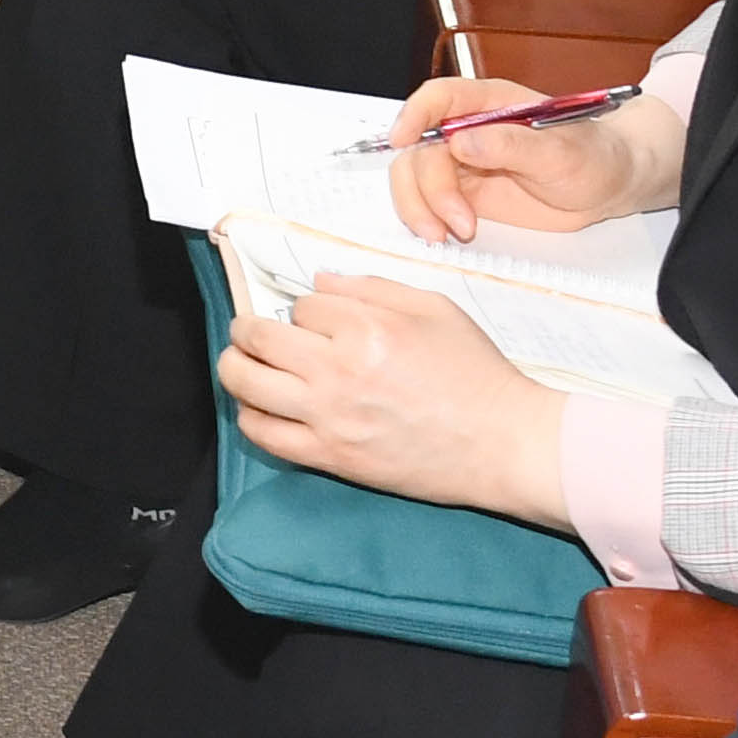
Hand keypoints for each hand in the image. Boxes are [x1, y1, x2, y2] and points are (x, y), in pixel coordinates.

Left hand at [225, 269, 571, 522]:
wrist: (501, 444)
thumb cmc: (476, 375)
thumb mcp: (434, 309)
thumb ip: (372, 288)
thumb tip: (320, 281)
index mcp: (366, 328)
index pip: (302, 303)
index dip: (306, 307)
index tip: (317, 318)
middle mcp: (338, 371)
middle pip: (255, 337)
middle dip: (248, 328)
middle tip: (253, 331)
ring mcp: (329, 417)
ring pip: (245, 383)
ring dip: (236, 367)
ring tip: (245, 364)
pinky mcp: (330, 456)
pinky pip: (263, 435)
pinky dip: (251, 416)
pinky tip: (261, 406)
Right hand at [388, 73, 682, 241]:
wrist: (607, 186)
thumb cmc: (592, 156)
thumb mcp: (560, 150)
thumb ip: (511, 144)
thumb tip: (461, 141)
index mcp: (489, 104)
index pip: (439, 98)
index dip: (414, 115)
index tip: (403, 140)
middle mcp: (466, 130)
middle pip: (419, 148)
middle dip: (427, 187)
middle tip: (455, 222)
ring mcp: (461, 163)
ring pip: (414, 177)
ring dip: (421, 208)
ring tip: (449, 235)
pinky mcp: (463, 193)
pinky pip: (428, 202)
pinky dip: (428, 220)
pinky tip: (449, 235)